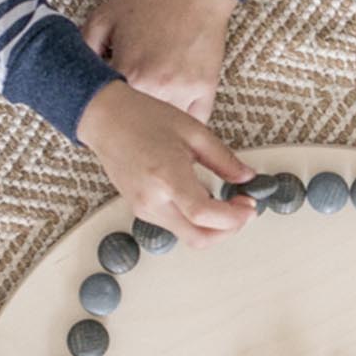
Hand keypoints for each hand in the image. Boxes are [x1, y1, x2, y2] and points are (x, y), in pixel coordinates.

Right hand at [77, 80, 255, 248]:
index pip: (204, 215)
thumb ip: (224, 159)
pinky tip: (206, 201)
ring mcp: (144, 209)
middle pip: (198, 238)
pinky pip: (175, 226)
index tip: (250, 206)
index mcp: (167, 176)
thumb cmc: (144, 118)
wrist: (106, 119)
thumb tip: (247, 177)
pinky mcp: (141, 211)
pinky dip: (196, 221)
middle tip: (243, 211)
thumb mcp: (193, 131)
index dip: (233, 218)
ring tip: (227, 203)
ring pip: (188, 235)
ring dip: (213, 227)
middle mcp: (152, 200)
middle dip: (228, 230)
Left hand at [83, 0, 235, 123]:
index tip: (106, 105)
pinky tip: (175, 113)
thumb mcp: (105, 17)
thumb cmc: (151, 2)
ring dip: (157, 123)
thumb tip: (74, 75)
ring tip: (151, 112)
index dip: (106, 107)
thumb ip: (84, 47)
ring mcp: (183, 92)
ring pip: (165, 126)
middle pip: (138, 123)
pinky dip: (183, 122)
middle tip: (127, 111)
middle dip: (130, 118)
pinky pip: (194, 122)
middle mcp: (157, 88)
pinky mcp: (204, 92)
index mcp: (129, 72)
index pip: (110, 108)